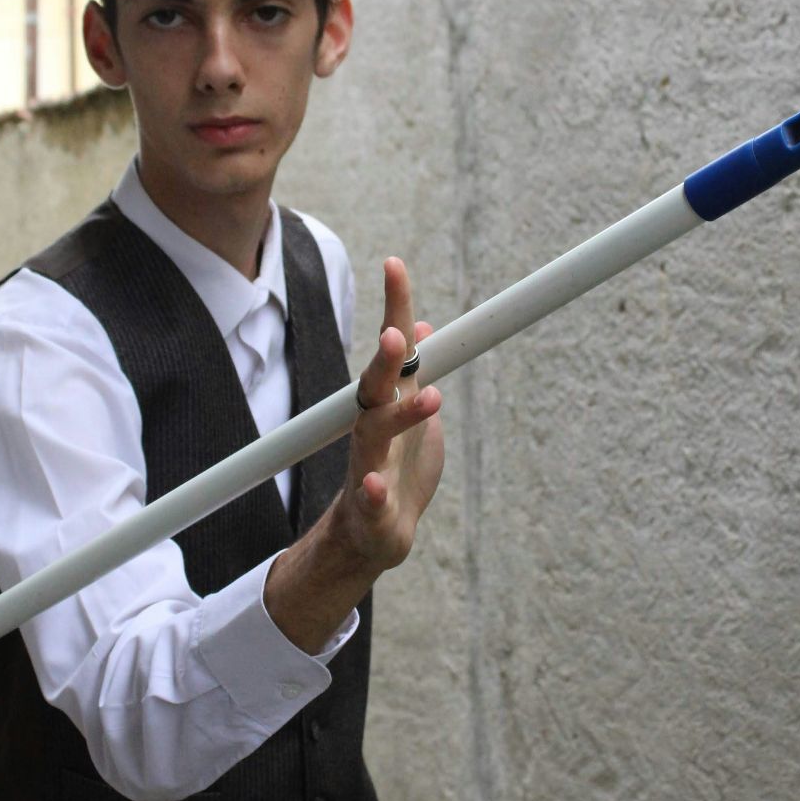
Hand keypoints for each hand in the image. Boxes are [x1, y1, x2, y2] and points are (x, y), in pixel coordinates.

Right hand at [328, 257, 445, 572]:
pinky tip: (376, 484)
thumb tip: (424, 327)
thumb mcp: (414, 418)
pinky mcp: (372, 510)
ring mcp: (369, 468)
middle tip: (394, 333)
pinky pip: (370, 499)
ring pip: (375, 437)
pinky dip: (372, 492)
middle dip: (384, 361)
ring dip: (399, 417)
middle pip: (375, 388)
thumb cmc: (398, 472)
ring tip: (429, 398)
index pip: (392, 350)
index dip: (395, 308)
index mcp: (387, 404)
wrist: (374, 536)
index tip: (395, 265)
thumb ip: (415, 376)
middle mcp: (372, 429)